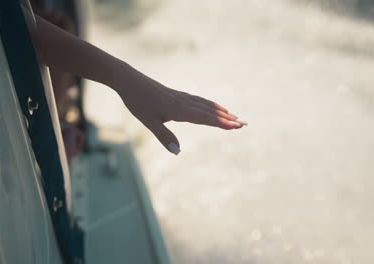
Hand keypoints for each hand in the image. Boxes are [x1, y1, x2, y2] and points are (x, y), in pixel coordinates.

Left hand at [117, 72, 246, 154]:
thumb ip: (163, 136)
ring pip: (205, 105)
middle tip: (244, 124)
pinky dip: (209, 104)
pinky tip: (212, 106)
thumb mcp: (148, 122)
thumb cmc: (137, 102)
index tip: (237, 126)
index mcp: (179, 110)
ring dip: (221, 111)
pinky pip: (198, 100)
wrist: (129, 80)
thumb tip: (178, 152)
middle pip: (210, 111)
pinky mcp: (176, 95)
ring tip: (234, 116)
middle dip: (227, 118)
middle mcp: (183, 102)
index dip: (221, 123)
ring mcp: (181, 97)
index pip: (205, 118)